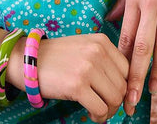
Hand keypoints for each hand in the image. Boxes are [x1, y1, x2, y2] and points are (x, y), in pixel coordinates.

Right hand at [6, 32, 128, 122]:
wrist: (29, 59)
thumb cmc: (58, 58)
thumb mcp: (85, 48)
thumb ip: (105, 61)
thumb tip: (126, 87)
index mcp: (102, 41)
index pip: (127, 69)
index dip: (125, 87)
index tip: (119, 97)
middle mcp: (97, 52)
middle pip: (122, 86)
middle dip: (116, 102)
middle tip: (106, 107)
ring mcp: (87, 68)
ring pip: (114, 99)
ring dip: (109, 111)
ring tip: (98, 111)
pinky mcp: (77, 85)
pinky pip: (100, 109)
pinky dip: (99, 116)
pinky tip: (91, 114)